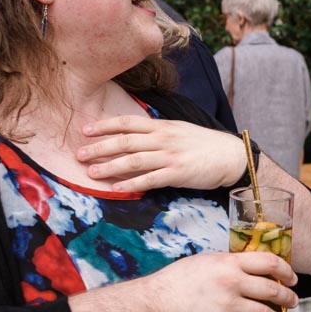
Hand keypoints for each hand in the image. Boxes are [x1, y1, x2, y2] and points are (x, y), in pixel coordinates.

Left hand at [77, 115, 247, 191]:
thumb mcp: (180, 131)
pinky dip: (132, 184)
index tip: (85, 130)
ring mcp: (170, 156)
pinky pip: (150, 179)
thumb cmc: (204, 145)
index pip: (128, 122)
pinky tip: (117, 188)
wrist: (231, 155)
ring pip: (133, 160)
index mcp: (162, 127)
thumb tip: (136, 136)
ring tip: (92, 173)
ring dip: (110, 166)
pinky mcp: (177, 173)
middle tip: (79, 154)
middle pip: (125, 141)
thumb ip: (158, 133)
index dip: (105, 126)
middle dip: (99, 147)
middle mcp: (163, 139)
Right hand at [149, 251, 298, 311]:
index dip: (287, 271)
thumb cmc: (179, 280)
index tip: (293, 279)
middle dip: (288, 298)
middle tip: (293, 302)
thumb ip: (232, 263)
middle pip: (273, 290)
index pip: (270, 262)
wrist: (156, 303)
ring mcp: (227, 306)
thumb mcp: (208, 261)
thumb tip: (254, 267)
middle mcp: (233, 282)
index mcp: (230, 263)